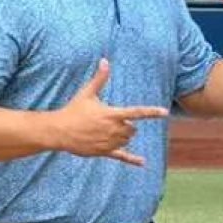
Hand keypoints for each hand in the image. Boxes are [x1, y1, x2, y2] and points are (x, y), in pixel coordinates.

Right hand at [53, 59, 168, 166]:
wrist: (58, 132)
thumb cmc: (73, 110)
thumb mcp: (87, 93)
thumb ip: (100, 78)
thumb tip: (105, 60)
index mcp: (111, 114)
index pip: (136, 112)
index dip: (151, 112)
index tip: (165, 112)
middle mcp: (112, 130)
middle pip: (132, 128)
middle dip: (127, 125)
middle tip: (111, 120)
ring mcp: (108, 142)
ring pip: (127, 140)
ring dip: (124, 135)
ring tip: (107, 129)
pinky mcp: (102, 152)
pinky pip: (121, 157)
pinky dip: (132, 160)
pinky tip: (143, 163)